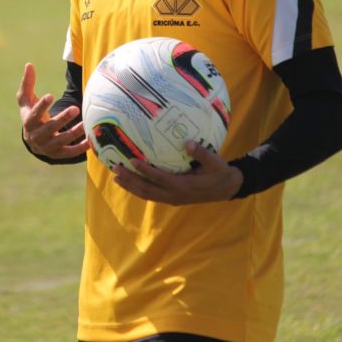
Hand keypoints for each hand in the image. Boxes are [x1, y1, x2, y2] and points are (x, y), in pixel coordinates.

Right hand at [16, 63, 89, 160]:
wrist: (32, 140)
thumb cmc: (31, 113)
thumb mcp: (26, 100)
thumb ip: (28, 83)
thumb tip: (29, 64)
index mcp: (29, 121)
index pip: (34, 114)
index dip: (42, 105)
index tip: (50, 95)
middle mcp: (37, 136)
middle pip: (50, 128)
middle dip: (62, 119)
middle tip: (75, 108)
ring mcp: (48, 146)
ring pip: (62, 140)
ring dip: (74, 133)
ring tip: (85, 123)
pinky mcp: (58, 154)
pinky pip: (70, 152)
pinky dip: (80, 148)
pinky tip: (91, 140)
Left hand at [111, 140, 243, 204]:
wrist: (226, 189)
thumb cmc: (219, 172)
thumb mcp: (215, 162)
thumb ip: (202, 153)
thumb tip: (188, 142)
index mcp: (183, 186)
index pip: (159, 178)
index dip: (145, 170)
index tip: (132, 160)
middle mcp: (174, 195)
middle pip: (147, 189)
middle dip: (130, 179)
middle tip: (115, 168)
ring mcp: (172, 199)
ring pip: (146, 194)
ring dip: (130, 186)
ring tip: (116, 177)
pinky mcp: (171, 198)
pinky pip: (151, 195)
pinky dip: (138, 189)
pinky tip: (129, 182)